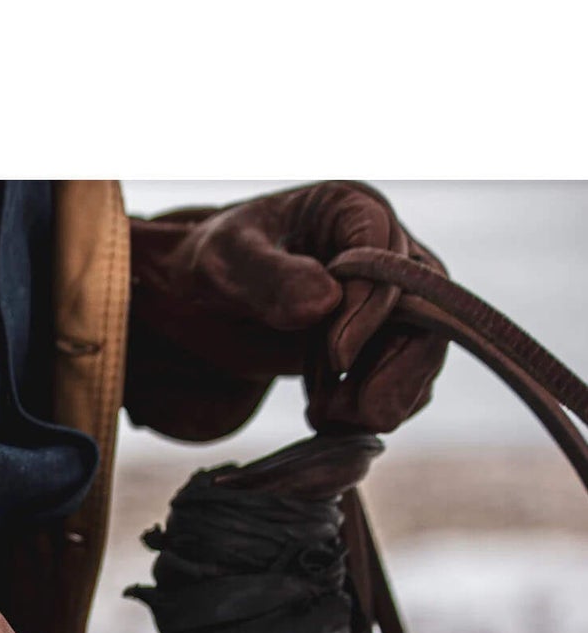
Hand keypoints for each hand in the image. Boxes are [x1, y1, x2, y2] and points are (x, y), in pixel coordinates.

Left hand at [125, 181, 448, 439]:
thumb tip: (323, 302)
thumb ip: (268, 277)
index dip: (373, 309)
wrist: (204, 302)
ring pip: (422, 354)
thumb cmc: (213, 266)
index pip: (390, 259)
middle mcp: (387, 253)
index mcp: (353, 211)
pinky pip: (404, 382)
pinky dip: (374, 411)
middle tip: (355, 413)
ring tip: (326, 419)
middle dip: (398, 370)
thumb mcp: (224, 261)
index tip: (336, 356)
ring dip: (387, 398)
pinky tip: (328, 421)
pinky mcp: (382, 345)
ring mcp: (391, 302)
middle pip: (429, 311)